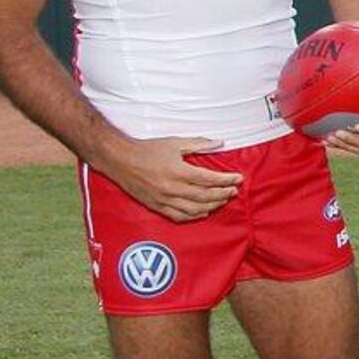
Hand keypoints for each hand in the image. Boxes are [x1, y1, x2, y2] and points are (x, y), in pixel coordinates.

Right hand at [105, 136, 242, 221]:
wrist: (121, 160)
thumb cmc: (147, 149)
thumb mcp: (175, 143)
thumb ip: (199, 144)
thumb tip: (219, 142)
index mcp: (178, 170)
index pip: (209, 179)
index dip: (226, 179)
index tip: (238, 178)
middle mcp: (172, 188)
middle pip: (205, 196)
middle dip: (223, 194)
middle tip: (234, 190)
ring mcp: (164, 200)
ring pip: (195, 209)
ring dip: (212, 205)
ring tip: (223, 200)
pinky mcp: (157, 206)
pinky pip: (180, 216)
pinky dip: (195, 216)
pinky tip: (204, 212)